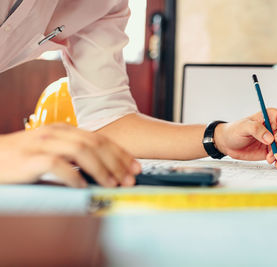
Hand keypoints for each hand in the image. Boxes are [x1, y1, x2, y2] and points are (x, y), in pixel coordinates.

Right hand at [0, 124, 140, 187]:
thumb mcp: (53, 150)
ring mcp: (42, 144)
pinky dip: (72, 175)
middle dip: (117, 162)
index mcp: (64, 130)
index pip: (100, 139)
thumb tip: (106, 168)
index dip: (121, 153)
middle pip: (95, 143)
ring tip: (111, 184)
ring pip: (80, 151)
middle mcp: (56, 132)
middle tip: (129, 179)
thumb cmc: (24, 158)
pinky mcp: (29, 159)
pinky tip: (82, 186)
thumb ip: (75, 154)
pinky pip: (56, 164)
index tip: (135, 167)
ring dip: (101, 169)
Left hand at [214, 108, 276, 168]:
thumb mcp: (243, 127)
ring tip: (270, 161)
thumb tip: (271, 138)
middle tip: (270, 155)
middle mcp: (276, 128)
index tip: (276, 139)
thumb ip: (257, 129)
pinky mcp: (272, 151)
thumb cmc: (234, 131)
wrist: (227, 143)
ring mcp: (275, 141)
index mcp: (272, 117)